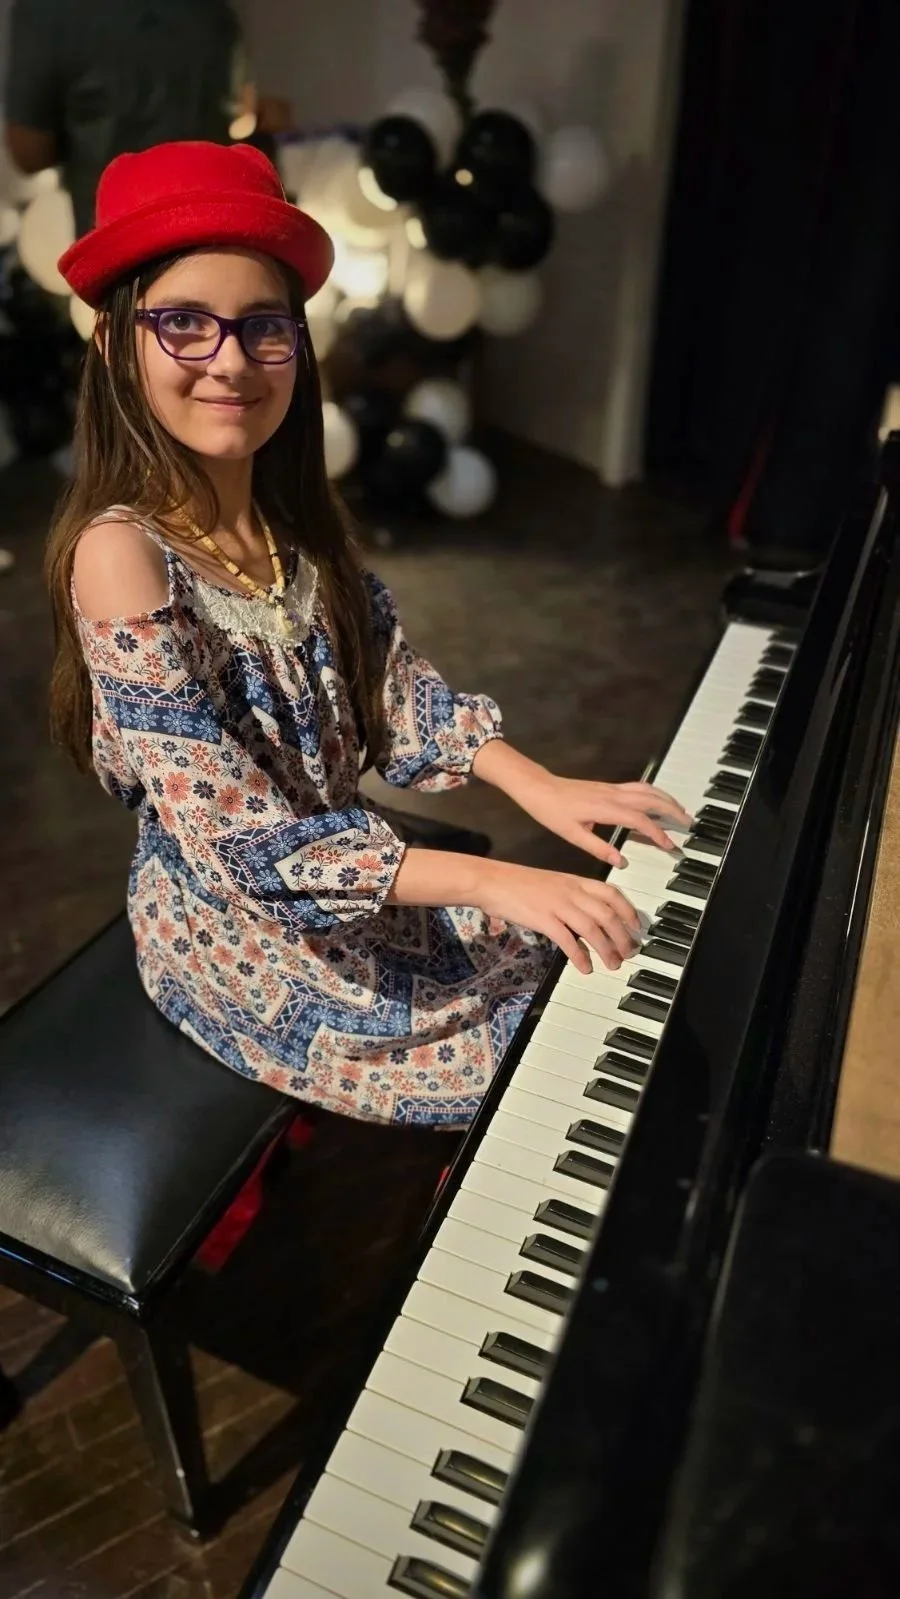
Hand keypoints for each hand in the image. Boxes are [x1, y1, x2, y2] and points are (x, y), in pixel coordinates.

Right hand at [475, 859, 641, 973]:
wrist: (492, 880)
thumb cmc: (518, 883)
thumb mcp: (553, 884)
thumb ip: (572, 897)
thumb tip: (588, 917)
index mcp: (576, 881)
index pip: (612, 893)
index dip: (629, 910)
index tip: (637, 926)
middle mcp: (572, 891)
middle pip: (608, 914)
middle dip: (623, 936)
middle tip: (629, 952)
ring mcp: (558, 904)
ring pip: (593, 928)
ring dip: (607, 949)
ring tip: (613, 963)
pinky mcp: (544, 919)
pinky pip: (568, 940)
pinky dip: (580, 955)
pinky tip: (585, 967)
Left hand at [513, 772, 692, 868]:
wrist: (538, 788)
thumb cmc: (552, 811)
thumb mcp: (573, 835)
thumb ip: (599, 848)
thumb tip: (620, 861)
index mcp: (605, 808)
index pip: (639, 820)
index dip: (656, 833)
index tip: (668, 845)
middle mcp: (612, 795)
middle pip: (651, 799)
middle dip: (672, 811)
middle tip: (688, 824)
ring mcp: (612, 788)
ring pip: (647, 790)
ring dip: (666, 799)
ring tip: (680, 811)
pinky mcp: (608, 786)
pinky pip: (638, 787)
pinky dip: (654, 793)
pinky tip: (658, 800)